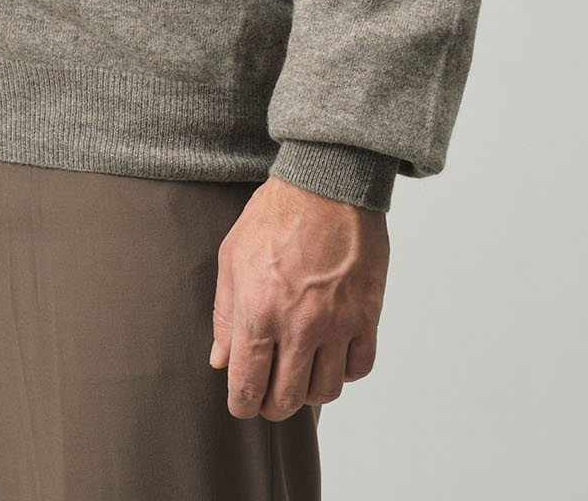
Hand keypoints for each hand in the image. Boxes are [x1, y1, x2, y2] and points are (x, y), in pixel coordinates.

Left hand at [209, 175, 388, 419]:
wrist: (326, 182)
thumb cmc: (275, 214)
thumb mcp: (232, 257)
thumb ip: (224, 315)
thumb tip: (221, 360)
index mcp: (257, 312)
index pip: (247, 387)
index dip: (241, 404)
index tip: (242, 401)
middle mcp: (298, 325)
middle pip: (286, 400)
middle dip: (272, 405)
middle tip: (270, 393)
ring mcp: (337, 323)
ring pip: (324, 392)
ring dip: (309, 390)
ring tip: (301, 372)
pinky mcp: (367, 315)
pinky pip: (358, 369)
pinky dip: (344, 371)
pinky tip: (331, 354)